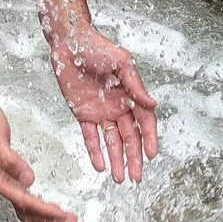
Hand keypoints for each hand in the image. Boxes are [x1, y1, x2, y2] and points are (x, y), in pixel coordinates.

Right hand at [0, 94, 79, 221]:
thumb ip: (10, 160)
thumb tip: (29, 180)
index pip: (20, 200)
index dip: (42, 209)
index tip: (60, 214)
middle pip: (23, 211)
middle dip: (48, 220)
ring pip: (24, 207)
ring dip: (45, 216)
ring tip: (65, 221)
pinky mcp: (3, 175)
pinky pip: (22, 197)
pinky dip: (37, 205)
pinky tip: (47, 207)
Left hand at [49, 26, 158, 183]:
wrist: (69, 42)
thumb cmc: (98, 47)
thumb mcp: (122, 63)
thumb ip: (136, 85)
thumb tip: (153, 105)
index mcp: (131, 96)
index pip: (145, 123)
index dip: (149, 139)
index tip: (152, 155)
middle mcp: (118, 107)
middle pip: (129, 138)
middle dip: (133, 158)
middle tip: (136, 177)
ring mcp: (101, 112)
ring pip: (111, 141)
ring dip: (116, 160)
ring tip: (119, 179)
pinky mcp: (82, 113)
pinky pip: (90, 136)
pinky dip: (95, 151)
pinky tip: (100, 166)